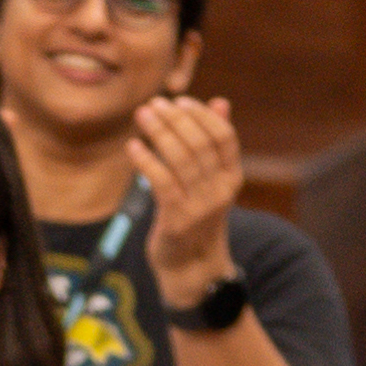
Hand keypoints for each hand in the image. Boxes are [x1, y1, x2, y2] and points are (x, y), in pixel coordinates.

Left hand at [134, 93, 248, 297]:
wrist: (189, 266)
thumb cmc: (195, 215)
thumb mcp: (209, 180)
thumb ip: (213, 143)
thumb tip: (220, 101)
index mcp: (232, 177)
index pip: (223, 136)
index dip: (202, 114)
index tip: (179, 100)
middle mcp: (221, 191)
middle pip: (200, 144)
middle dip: (175, 119)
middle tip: (153, 104)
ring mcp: (201, 207)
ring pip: (181, 159)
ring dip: (159, 133)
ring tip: (142, 116)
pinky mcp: (178, 220)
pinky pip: (162, 182)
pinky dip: (146, 160)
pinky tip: (133, 146)